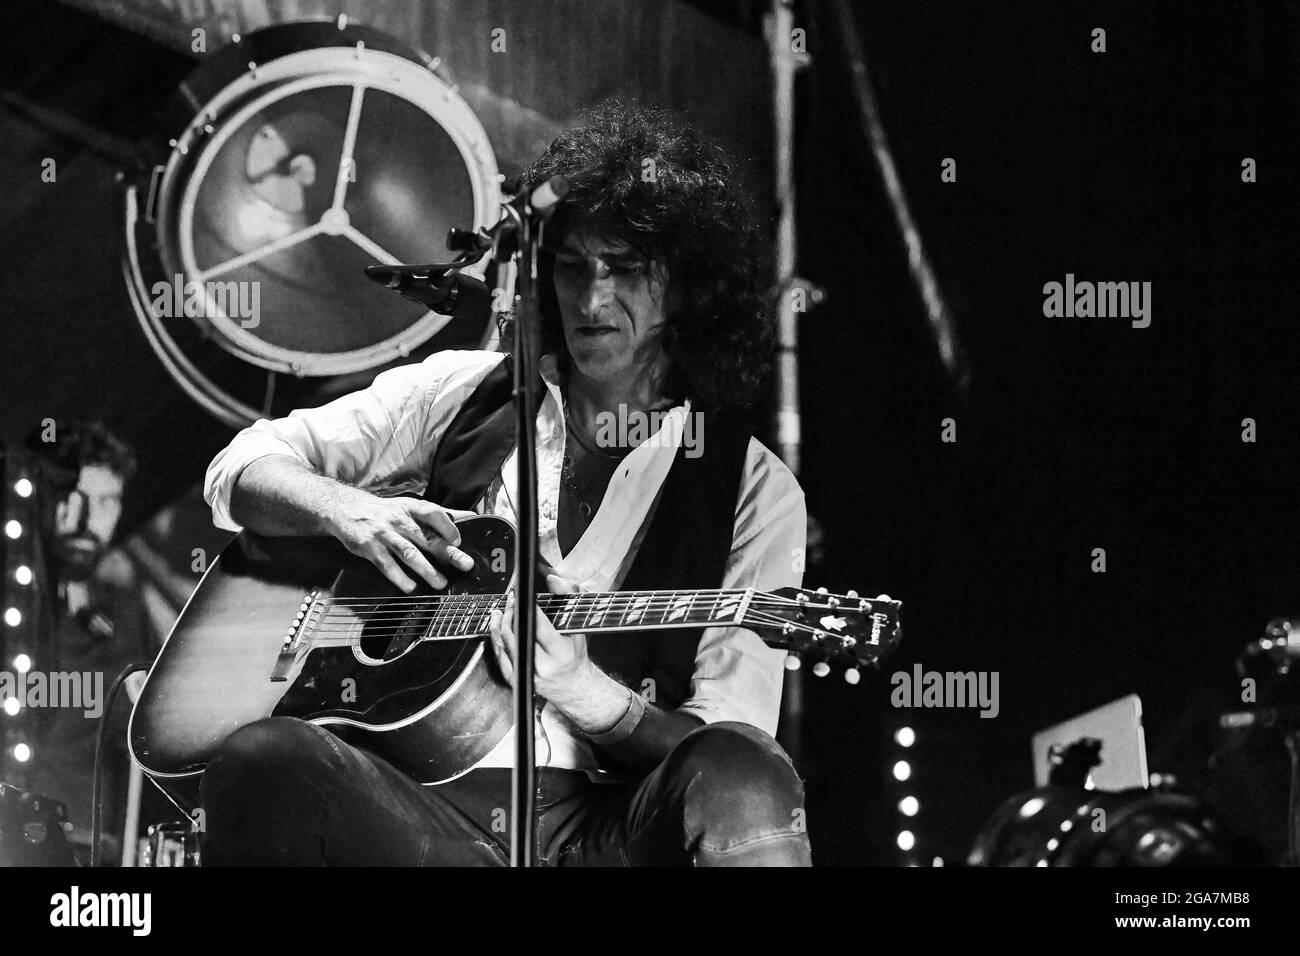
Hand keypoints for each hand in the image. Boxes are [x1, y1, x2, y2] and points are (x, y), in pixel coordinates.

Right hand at [327, 493, 476, 592]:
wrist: (347, 509)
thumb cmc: (388, 512)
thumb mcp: (411, 506)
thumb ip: (439, 514)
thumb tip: (471, 516)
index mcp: (412, 507)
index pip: (434, 513)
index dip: (448, 526)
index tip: (460, 540)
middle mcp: (399, 519)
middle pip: (427, 536)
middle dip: (448, 552)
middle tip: (465, 564)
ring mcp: (384, 534)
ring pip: (408, 553)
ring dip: (426, 569)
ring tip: (441, 583)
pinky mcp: (370, 548)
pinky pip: (387, 565)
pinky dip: (399, 577)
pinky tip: (411, 588)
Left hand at [487, 571, 594, 701]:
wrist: (574, 688)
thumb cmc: (576, 657)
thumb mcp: (578, 628)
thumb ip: (568, 598)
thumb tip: (552, 578)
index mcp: (561, 652)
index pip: (538, 625)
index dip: (527, 607)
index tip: (521, 594)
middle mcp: (543, 666)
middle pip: (518, 634)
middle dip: (511, 613)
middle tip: (510, 600)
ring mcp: (528, 675)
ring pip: (506, 645)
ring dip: (500, 624)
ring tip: (500, 610)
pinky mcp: (518, 681)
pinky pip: (501, 658)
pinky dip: (496, 641)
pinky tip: (496, 628)